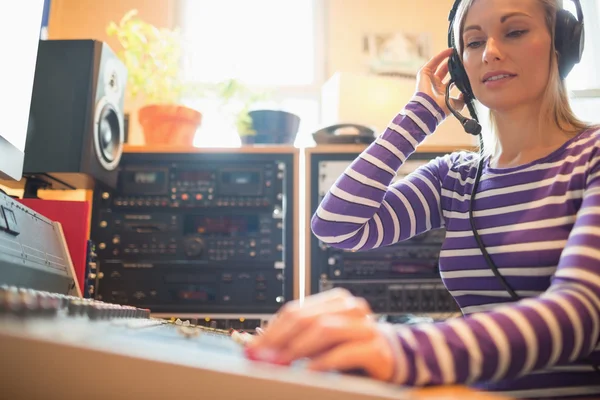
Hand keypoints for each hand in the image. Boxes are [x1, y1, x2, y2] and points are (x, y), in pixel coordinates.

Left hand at [245, 288, 394, 381]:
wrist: (388, 358)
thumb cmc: (349, 348)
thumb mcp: (319, 340)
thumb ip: (293, 338)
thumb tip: (256, 346)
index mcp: (334, 300)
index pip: (295, 310)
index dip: (271, 330)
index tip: (253, 349)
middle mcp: (351, 307)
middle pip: (307, 318)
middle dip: (280, 339)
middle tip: (262, 358)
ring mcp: (365, 325)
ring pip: (325, 329)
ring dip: (298, 348)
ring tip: (281, 364)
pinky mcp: (375, 347)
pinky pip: (344, 352)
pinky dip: (323, 361)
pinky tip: (309, 370)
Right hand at [416, 48, 464, 115]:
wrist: (430, 108)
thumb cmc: (441, 108)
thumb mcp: (456, 104)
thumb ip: (462, 100)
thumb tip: (467, 94)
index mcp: (441, 93)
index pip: (450, 81)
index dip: (457, 74)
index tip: (464, 68)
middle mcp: (434, 85)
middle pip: (444, 71)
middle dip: (451, 64)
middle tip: (459, 58)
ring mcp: (428, 79)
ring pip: (438, 65)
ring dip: (445, 58)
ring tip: (454, 51)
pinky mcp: (423, 73)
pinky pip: (433, 62)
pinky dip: (440, 56)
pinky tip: (449, 51)